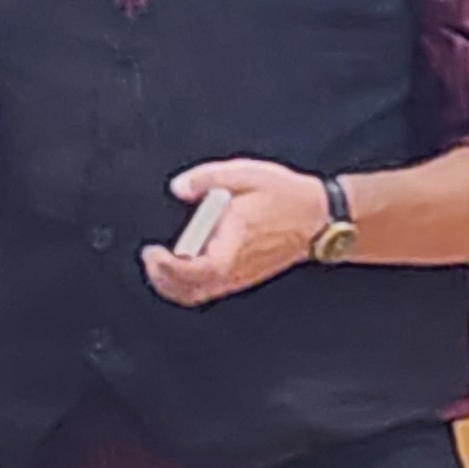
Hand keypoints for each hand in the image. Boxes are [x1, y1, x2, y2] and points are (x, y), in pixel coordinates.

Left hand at [142, 158, 329, 307]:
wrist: (318, 216)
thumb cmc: (285, 196)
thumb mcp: (244, 173)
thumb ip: (206, 178)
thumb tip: (179, 188)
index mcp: (235, 245)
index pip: (194, 271)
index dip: (167, 268)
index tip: (152, 252)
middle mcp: (236, 268)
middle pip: (190, 290)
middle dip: (162, 278)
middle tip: (150, 257)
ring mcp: (240, 277)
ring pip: (198, 294)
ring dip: (173, 284)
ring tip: (160, 262)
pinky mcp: (243, 277)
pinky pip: (209, 289)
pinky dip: (188, 283)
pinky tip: (181, 264)